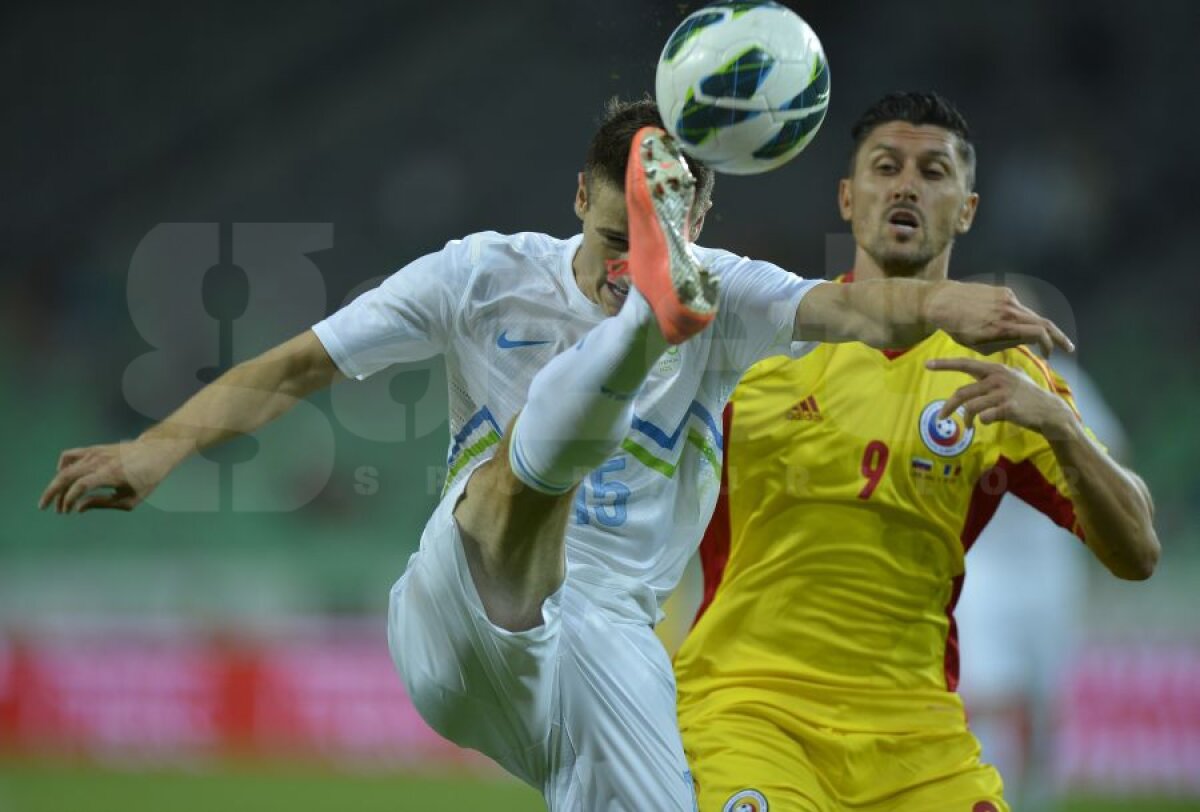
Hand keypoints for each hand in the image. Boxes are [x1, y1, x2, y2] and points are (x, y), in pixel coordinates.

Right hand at [39, 439, 181, 512]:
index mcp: (111, 474)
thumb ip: (103, 504)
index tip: (68, 512)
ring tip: (59, 500)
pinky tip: (65, 478)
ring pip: (65, 467)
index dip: (69, 500)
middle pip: (66, 475)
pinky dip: (62, 467)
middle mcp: (100, 461)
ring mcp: (95, 453)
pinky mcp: (93, 449)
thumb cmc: (147, 478)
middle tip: (47, 508)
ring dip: (57, 484)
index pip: (80, 486)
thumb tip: (78, 508)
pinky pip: (69, 455)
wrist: (156, 451)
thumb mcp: (131, 499)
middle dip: (53, 494)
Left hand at [925, 281, 1073, 355]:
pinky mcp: (1003, 291)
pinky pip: (1020, 307)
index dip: (1049, 345)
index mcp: (1004, 326)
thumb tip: (1025, 343)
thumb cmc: (956, 328)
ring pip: (1032, 314)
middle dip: (1058, 337)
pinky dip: (1025, 318)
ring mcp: (1008, 298)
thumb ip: (1004, 344)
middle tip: (1068, 349)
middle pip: (1043, 322)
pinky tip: (1022, 326)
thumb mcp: (978, 345)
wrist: (941, 301)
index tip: (1049, 356)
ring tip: (1048, 340)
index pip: (1039, 333)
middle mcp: (1009, 310)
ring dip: (1042, 327)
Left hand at [926, 357, 1074, 433]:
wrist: (1049, 412)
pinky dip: (980, 422)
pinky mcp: (1008, 407)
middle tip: (941, 417)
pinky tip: (984, 424)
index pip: (965, 364)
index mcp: (994, 370)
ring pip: (970, 407)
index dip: (945, 364)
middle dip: (948, 407)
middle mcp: (997, 378)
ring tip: (968, 426)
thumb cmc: (1027, 396)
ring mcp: (1003, 393)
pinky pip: (984, 417)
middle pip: (962, 393)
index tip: (927, 364)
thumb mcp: (1012, 379)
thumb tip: (974, 377)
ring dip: (967, 420)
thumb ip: (992, 377)